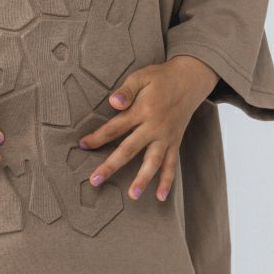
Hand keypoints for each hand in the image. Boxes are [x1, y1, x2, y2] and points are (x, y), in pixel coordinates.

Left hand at [77, 55, 218, 201]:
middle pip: (129, 149)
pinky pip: (172, 164)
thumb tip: (113, 103)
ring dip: (143, 179)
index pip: (115, 128)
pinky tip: (161, 197)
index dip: (98, 137)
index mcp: (142, 110)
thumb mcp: (141, 77)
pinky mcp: (175, 142)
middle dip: (111, 166)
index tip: (83, 146)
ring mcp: (166, 137)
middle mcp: (154, 127)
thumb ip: (126, 90)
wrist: (190, 80)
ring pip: (153, 162)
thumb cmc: (160, 78)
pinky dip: (168, 181)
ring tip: (133, 195)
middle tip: (95, 180)